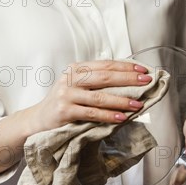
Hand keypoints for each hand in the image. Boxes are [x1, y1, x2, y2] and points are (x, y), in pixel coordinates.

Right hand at [26, 60, 151, 132]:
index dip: (126, 66)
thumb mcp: (77, 86)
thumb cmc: (64, 103)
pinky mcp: (64, 111)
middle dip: (129, 79)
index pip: (106, 65)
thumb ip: (96, 82)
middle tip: (147, 82)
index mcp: (76, 68)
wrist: (38, 120)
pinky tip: (121, 117)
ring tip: (138, 104)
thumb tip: (129, 83)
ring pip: (100, 96)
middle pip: (106, 77)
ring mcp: (66, 94)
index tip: (144, 70)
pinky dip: (108, 115)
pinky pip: (92, 113)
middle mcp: (70, 78)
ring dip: (122, 100)